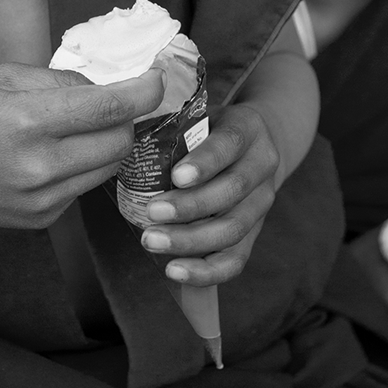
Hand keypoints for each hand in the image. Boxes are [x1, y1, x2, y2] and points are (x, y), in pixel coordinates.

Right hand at [0, 63, 165, 232]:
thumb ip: (57, 80)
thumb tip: (104, 85)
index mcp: (28, 121)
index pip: (110, 107)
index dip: (144, 91)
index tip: (157, 79)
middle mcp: (40, 166)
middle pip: (119, 141)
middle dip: (126, 117)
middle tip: (112, 101)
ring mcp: (43, 198)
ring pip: (109, 166)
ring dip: (108, 142)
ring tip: (81, 126)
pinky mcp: (43, 218)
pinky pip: (85, 185)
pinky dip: (84, 165)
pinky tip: (54, 154)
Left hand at [139, 103, 279, 286]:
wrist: (253, 145)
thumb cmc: (211, 130)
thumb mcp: (200, 117)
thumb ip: (174, 130)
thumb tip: (125, 146)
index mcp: (247, 128)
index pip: (229, 143)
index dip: (205, 162)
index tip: (176, 177)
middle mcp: (262, 165)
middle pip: (232, 191)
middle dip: (190, 206)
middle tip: (152, 212)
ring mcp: (262, 201)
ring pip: (233, 228)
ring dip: (190, 240)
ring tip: (152, 241)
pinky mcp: (255, 232)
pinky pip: (236, 259)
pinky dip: (205, 270)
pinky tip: (175, 270)